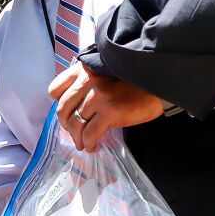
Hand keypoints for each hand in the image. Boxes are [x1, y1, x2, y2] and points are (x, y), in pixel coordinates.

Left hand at [48, 63, 165, 151]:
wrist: (160, 83)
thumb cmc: (133, 81)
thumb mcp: (105, 73)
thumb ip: (87, 83)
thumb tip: (72, 108)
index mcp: (84, 69)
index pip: (55, 89)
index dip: (59, 104)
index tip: (67, 114)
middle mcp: (89, 80)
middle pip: (62, 109)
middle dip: (66, 125)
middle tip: (75, 133)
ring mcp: (99, 96)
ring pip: (75, 124)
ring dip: (77, 138)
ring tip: (83, 143)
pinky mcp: (110, 111)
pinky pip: (90, 133)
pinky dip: (89, 143)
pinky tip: (93, 146)